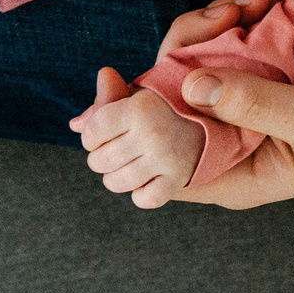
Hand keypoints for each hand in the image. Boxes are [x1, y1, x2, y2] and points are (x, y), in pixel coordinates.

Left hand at [71, 68, 206, 208]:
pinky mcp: (178, 179)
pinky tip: (146, 177)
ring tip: (129, 162)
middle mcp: (152, 134)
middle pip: (99, 161)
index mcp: (139, 108)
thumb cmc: (169, 100)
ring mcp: (166, 159)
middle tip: (118, 145)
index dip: (91, 134)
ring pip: (116, 183)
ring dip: (115, 176)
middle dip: (101, 155)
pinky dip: (140, 193)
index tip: (105, 129)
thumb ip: (105, 103)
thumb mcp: (139, 92)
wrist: (219, 110)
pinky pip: (144, 200)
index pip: (91, 132)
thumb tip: (74, 125)